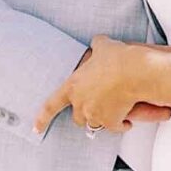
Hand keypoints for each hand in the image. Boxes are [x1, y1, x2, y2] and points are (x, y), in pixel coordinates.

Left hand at [34, 38, 170, 135]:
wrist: (134, 72)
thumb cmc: (116, 58)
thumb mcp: (102, 45)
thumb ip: (96, 45)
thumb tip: (97, 42)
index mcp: (73, 87)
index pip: (51, 105)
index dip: (42, 118)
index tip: (36, 128)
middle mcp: (81, 104)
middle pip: (77, 116)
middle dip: (85, 111)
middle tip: (95, 104)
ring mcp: (95, 115)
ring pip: (94, 123)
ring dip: (101, 118)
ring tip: (111, 110)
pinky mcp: (112, 122)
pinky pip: (115, 127)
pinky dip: (120, 125)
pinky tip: (126, 121)